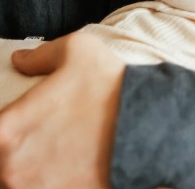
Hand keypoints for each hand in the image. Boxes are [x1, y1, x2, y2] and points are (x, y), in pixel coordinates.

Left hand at [0, 32, 123, 188]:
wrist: (149, 126)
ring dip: (31, 172)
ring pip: (18, 182)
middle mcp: (12, 169)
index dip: (5, 130)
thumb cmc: (110, 87)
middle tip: (43, 136)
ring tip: (56, 155)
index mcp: (8, 131)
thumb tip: (20, 60)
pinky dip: (51, 182)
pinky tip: (68, 168)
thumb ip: (40, 56)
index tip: (18, 126)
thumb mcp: (77, 51)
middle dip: (16, 151)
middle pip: (2, 164)